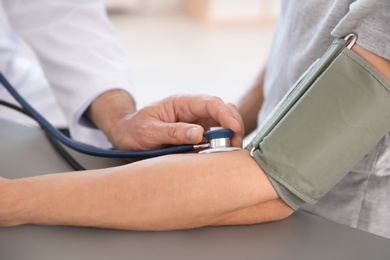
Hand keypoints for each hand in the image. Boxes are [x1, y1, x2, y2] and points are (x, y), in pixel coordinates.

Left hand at [88, 91, 243, 149]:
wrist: (125, 136)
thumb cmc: (134, 130)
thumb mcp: (149, 131)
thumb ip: (173, 132)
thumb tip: (199, 134)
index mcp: (181, 103)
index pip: (210, 103)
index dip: (226, 114)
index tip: (234, 129)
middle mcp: (193, 112)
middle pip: (223, 111)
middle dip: (233, 126)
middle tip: (234, 145)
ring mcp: (196, 124)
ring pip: (222, 126)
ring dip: (229, 138)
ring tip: (227, 154)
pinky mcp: (196, 137)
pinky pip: (214, 140)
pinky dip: (221, 147)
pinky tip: (220, 156)